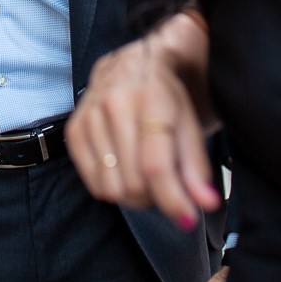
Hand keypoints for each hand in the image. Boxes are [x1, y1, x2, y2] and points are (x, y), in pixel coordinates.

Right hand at [66, 14, 220, 226]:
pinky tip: (125, 173)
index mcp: (150, 97)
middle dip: (156, 197)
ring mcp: (90, 115)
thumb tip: (206, 204)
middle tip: (167, 187)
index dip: (173, 199)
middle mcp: (114, 103)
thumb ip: (196, 166)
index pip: (156, 165)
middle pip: (134, 182)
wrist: (135, 62)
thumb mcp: (190, 123)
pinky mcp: (74, 128)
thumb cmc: (169, 95)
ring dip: (134, 196)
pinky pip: (93, 183)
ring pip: (111, 188)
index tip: (188, 219)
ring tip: (147, 179)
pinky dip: (113, 189)